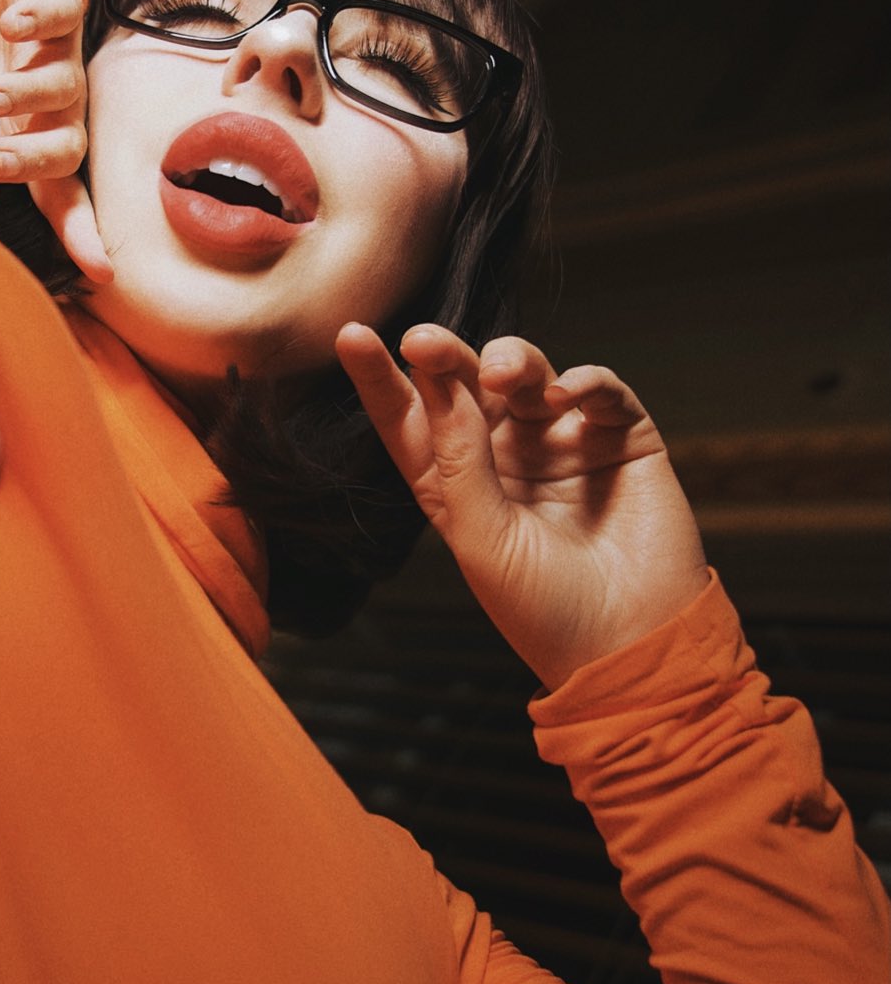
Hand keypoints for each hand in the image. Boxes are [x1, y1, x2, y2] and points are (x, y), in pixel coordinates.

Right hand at [0, 0, 109, 282]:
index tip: (100, 271)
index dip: (80, 233)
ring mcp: (62, 58)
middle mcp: (60, 109)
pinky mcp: (58, 7)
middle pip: (69, 149)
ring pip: (63, 87)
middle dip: (30, 161)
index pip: (63, 198)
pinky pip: (59, 17)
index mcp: (37, 145)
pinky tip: (10, 27)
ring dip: (20, 96)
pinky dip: (34, 22)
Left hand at [337, 322, 708, 688]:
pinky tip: (571, 396)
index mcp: (457, 486)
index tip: (351, 337)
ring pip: (529, 376)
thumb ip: (459, 460)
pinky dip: (587, 382)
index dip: (381, 381)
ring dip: (512, 361)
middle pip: (466, 386)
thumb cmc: (545, 609)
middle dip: (444, 357)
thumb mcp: (483, 539)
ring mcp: (563, 443)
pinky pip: (601, 392)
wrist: (632, 645)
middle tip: (423, 340)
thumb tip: (438, 382)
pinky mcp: (621, 440)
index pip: (411, 422)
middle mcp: (505, 456)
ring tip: (502, 375)